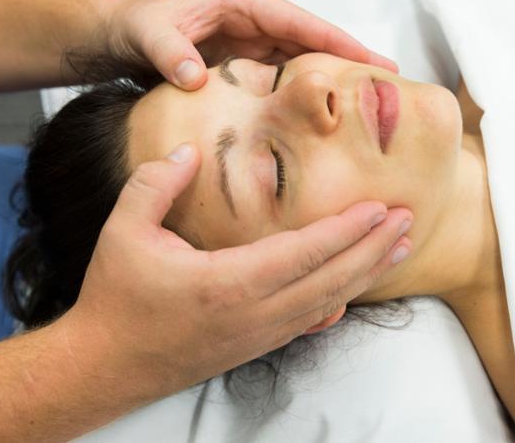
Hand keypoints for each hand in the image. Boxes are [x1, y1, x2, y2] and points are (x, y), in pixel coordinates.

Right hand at [62, 142, 411, 401]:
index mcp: (226, 282)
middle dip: (373, 249)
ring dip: (364, 275)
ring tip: (398, 250)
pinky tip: (351, 293)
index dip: (347, 230)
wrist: (105, 365)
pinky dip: (336, 304)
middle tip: (409, 222)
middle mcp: (252, 313)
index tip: (380, 208)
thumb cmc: (115, 298)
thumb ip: (158, 182)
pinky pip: (306, 325)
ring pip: (326, 303)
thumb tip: (191, 151)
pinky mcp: (252, 347)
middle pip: (330, 279)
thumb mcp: (123, 231)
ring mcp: (256, 335)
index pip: (304, 252)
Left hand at [101, 0, 398, 89]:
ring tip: (365, 104)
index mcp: (240, 4)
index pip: (298, 21)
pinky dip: (303, 95)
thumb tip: (195, 78)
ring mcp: (251, 45)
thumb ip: (169, 53)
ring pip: (301, 62)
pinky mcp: (245, 67)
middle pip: (311, 41)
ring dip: (330, 80)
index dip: (336, 40)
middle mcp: (253, 23)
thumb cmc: (137, 26)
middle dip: (347, 60)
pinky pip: (282, 80)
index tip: (369, 60)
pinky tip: (321, 116)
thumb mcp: (148, 35)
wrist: (122, 39)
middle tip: (387, 84)